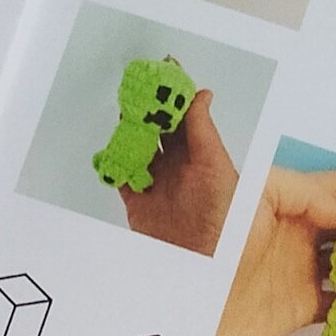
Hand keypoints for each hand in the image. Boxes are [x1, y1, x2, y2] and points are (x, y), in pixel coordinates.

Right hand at [120, 89, 237, 255]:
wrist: (203, 266)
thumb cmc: (222, 219)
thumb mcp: (218, 167)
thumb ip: (204, 131)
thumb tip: (201, 94)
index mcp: (202, 156)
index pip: (185, 117)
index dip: (175, 93)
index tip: (163, 69)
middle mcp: (179, 167)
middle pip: (159, 128)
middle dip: (147, 106)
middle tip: (136, 85)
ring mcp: (157, 183)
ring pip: (138, 147)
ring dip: (129, 130)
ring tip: (123, 111)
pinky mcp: (138, 202)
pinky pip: (122, 175)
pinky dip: (114, 161)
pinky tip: (113, 148)